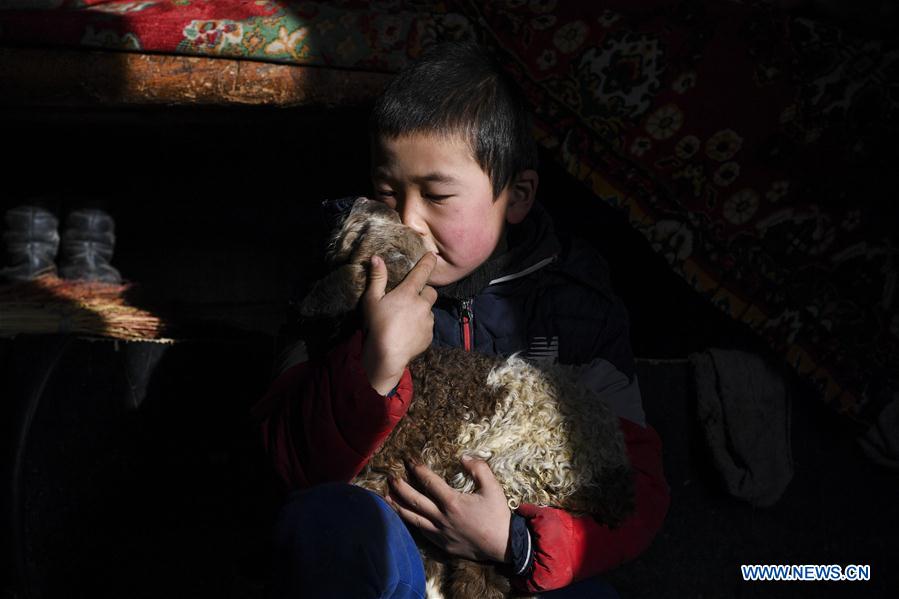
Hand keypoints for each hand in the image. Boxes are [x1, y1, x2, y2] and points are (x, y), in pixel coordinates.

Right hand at [361, 252, 437, 394]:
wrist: (387, 356)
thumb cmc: (377, 326)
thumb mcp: (371, 301)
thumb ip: (377, 278)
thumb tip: (377, 258)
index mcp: (408, 293)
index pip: (422, 272)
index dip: (428, 262)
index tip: (432, 256)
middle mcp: (423, 305)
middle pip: (430, 292)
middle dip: (424, 293)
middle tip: (410, 299)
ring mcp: (428, 321)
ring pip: (429, 311)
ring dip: (421, 311)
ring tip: (406, 320)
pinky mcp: (430, 336)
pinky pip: (428, 327)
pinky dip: (420, 327)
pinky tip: (408, 333)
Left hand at [385, 456, 512, 562]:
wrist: (503, 546)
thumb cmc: (498, 515)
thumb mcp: (493, 487)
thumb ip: (479, 468)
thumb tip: (464, 457)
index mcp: (453, 502)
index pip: (429, 482)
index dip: (416, 469)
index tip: (408, 460)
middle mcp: (442, 518)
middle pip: (415, 500)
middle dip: (400, 486)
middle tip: (390, 476)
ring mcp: (440, 533)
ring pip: (413, 518)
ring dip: (398, 506)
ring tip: (386, 496)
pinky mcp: (442, 544)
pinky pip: (422, 532)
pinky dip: (410, 522)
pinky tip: (405, 516)